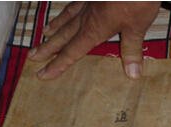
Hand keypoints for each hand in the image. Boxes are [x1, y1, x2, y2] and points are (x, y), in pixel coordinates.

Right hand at [29, 1, 160, 79]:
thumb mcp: (137, 26)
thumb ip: (131, 48)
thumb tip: (132, 75)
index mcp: (94, 28)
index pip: (72, 51)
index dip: (57, 64)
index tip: (42, 74)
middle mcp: (87, 15)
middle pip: (64, 34)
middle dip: (49, 47)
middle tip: (33, 56)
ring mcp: (89, 1)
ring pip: (68, 16)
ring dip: (56, 26)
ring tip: (46, 33)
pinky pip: (76, 2)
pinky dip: (69, 8)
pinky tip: (69, 9)